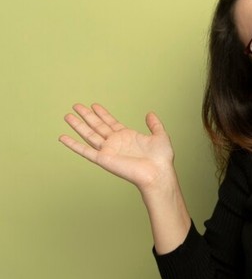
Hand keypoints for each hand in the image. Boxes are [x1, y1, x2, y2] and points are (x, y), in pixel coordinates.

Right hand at [59, 104, 175, 192]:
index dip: (102, 113)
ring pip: (89, 135)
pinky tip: (63, 137)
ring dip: (78, 126)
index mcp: (127, 136)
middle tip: (76, 105)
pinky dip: (73, 145)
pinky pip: (85, 151)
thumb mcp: (160, 136)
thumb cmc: (161, 159)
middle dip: (87, 116)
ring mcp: (108, 150)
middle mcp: (116, 142)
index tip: (94, 105)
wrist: (158, 173)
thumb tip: (150, 114)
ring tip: (68, 116)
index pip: (111, 122)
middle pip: (97, 126)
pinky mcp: (103, 159)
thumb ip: (155, 124)